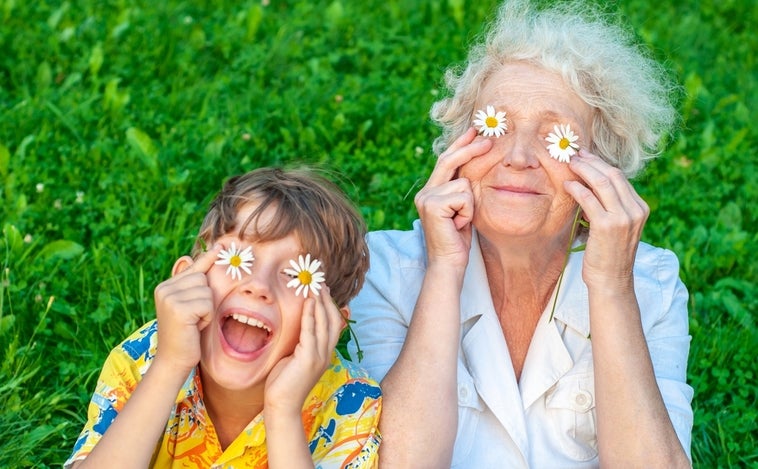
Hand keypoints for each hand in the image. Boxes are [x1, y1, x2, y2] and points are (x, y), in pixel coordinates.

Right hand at [152, 244, 220, 373]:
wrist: (173, 360)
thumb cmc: (185, 333)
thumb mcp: (187, 305)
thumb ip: (192, 285)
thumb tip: (201, 256)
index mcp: (165, 286)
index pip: (192, 268)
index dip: (207, 258)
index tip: (220, 247)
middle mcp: (164, 289)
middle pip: (203, 278)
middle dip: (206, 298)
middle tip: (194, 317)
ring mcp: (170, 298)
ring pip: (207, 291)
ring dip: (206, 309)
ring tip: (194, 323)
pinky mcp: (179, 309)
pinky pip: (207, 304)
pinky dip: (206, 317)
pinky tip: (195, 327)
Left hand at [264, 288, 344, 414]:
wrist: (281, 405)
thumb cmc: (284, 383)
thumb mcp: (294, 358)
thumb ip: (300, 342)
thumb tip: (298, 326)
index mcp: (325, 354)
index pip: (334, 325)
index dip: (330, 306)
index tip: (323, 290)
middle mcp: (326, 354)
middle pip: (333, 320)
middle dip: (327, 300)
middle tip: (320, 282)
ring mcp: (319, 357)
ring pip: (324, 323)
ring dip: (320, 303)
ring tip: (315, 287)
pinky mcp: (308, 359)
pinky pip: (311, 332)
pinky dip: (310, 315)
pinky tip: (309, 302)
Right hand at [414, 127, 491, 267]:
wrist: (448, 263)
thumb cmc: (458, 240)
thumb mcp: (462, 209)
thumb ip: (461, 190)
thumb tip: (473, 168)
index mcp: (431, 192)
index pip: (445, 161)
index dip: (460, 145)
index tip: (474, 131)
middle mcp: (425, 192)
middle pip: (449, 161)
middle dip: (470, 149)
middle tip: (489, 141)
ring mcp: (427, 198)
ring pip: (463, 184)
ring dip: (470, 204)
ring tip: (461, 221)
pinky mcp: (433, 205)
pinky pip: (464, 196)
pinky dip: (468, 211)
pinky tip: (459, 225)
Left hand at [565, 149, 648, 288]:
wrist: (612, 281)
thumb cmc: (608, 254)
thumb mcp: (617, 226)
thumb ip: (611, 206)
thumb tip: (591, 186)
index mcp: (640, 208)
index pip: (620, 177)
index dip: (601, 164)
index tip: (586, 156)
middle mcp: (635, 210)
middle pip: (613, 175)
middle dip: (592, 162)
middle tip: (575, 155)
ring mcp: (623, 217)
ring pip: (602, 183)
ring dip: (584, 170)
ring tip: (570, 165)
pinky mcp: (607, 225)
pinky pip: (589, 199)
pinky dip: (577, 189)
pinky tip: (568, 185)